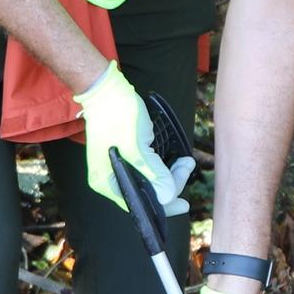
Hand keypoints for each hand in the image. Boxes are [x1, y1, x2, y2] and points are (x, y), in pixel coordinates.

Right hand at [79, 64, 191, 212]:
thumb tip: (167, 195)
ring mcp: (118, 166)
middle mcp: (110, 178)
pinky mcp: (127, 155)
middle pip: (144, 193)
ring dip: (169, 175)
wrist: (107, 89)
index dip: (161, 205)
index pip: (137, 204)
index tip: (183, 203)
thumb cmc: (116, 115)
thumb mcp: (136, 146)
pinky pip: (148, 169)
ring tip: (185, 164)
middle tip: (186, 169)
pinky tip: (176, 162)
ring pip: (148, 181)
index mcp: (106, 181)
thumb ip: (151, 172)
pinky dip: (162, 167)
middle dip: (169, 186)